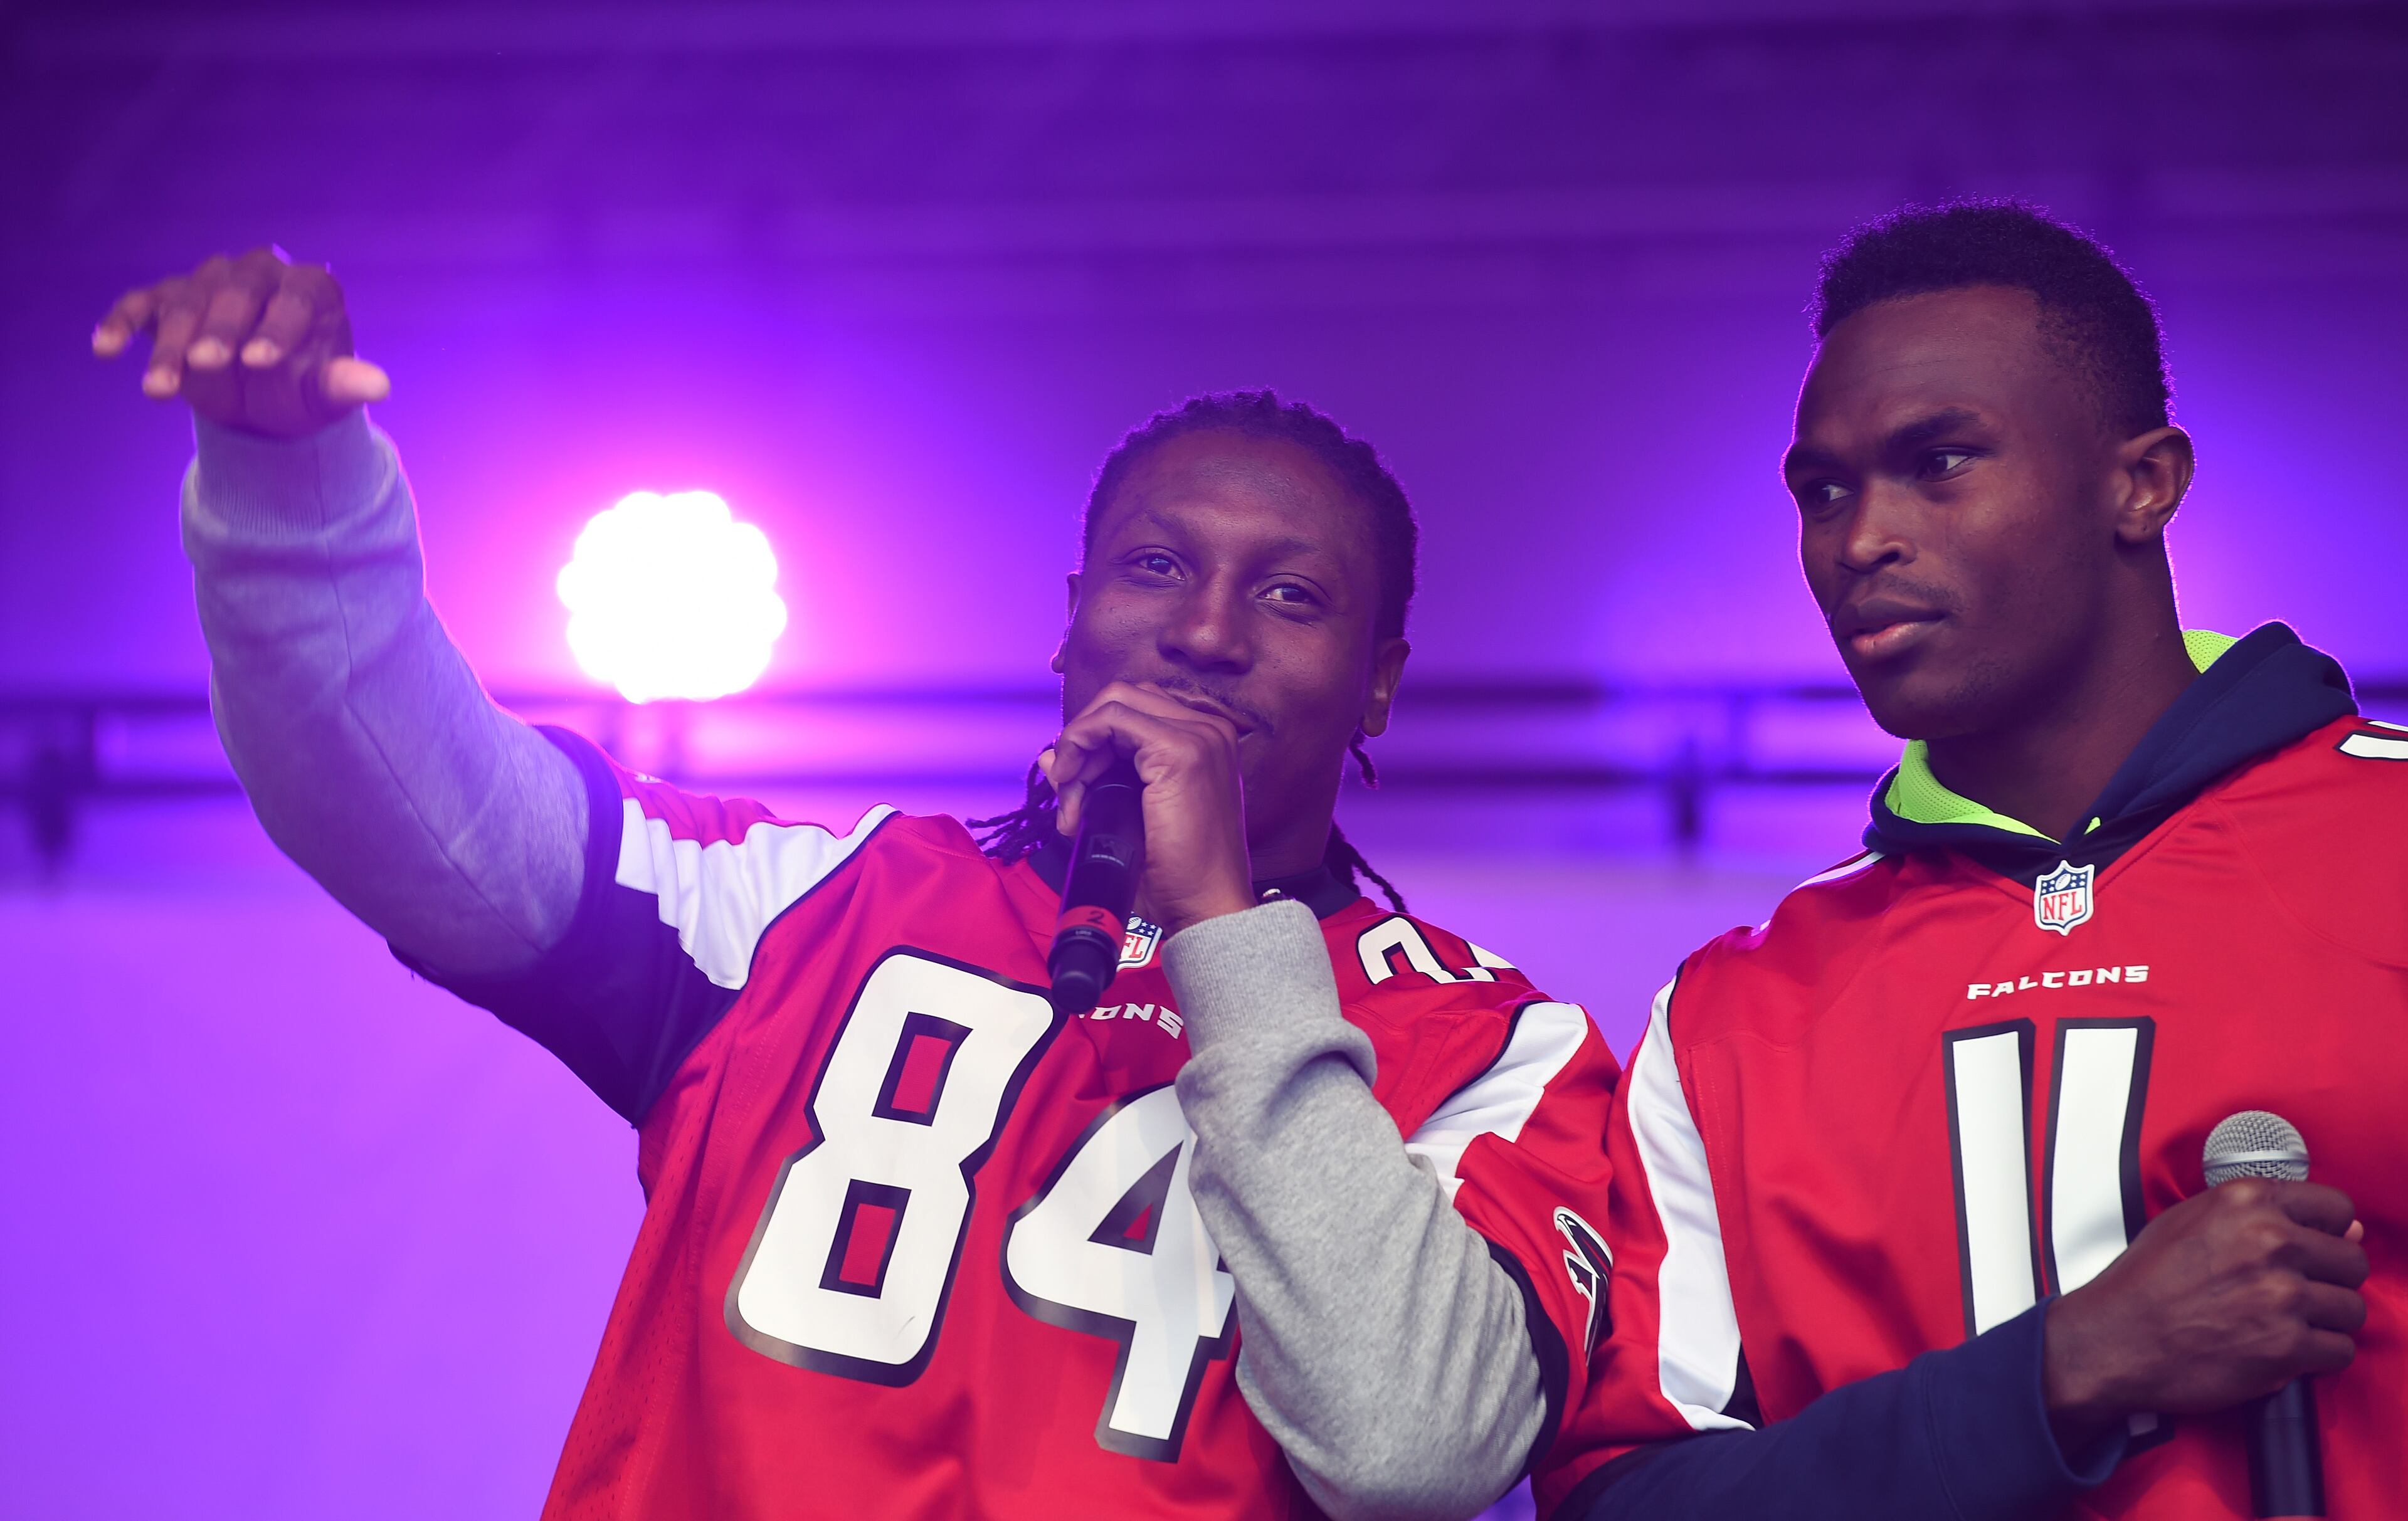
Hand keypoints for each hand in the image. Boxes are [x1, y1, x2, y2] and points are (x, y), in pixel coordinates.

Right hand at [91, 247, 388, 436]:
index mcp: (311, 289)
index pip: (296, 300)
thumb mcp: (325, 396)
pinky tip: (106, 349)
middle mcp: (262, 273)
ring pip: (187, 301)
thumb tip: (380, 386)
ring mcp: (212, 280)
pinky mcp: (169, 297)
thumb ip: (344, 386)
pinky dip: (123, 322)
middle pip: (236, 292)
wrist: (263, 400)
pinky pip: (142, 302)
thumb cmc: (302, 390)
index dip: (276, 329)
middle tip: (206, 364)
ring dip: (170, 344)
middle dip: (218, 330)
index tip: (259, 362)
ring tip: (160, 390)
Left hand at [1043, 682, 1254, 936]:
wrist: (1207, 907)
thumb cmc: (1177, 874)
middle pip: (1123, 698)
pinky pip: (1112, 719)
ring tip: (1072, 799)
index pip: (1136, 711)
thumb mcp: (1130, 818)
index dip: (1095, 740)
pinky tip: (1074, 783)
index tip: (1075, 785)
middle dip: (1084, 740)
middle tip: (1070, 791)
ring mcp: (1199, 735)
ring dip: (1080, 744)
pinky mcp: (1180, 750)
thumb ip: (1093, 782)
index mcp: (1205, 741)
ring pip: (1115, 702)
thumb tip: (1051, 757)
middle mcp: (1208, 729)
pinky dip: (1081, 741)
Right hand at [2043, 1179, 2367, 1450]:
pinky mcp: (2287, 1345)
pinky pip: (2340, 1350)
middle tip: (2296, 1294)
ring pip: (2351, 1308)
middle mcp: (2270, 1241)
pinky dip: (2318, 1356)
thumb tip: (2347, 1230)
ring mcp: (2282, 1294)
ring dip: (2325, 1320)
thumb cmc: (2145, 1283)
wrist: (2115, 1338)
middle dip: (2330, 1280)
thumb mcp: (2192, 1223)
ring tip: (2286, 1323)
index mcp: (2246, 1201)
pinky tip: (2284, 1348)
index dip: (2330, 1233)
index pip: (2336, 1207)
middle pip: (2351, 1261)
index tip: (2318, 1250)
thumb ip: (2265, 1218)